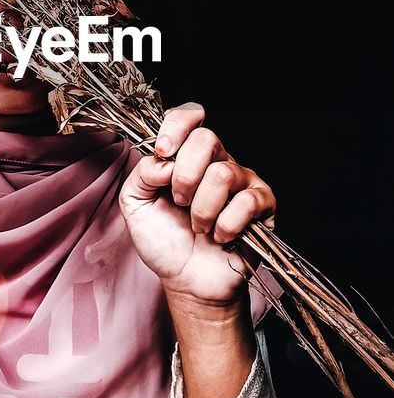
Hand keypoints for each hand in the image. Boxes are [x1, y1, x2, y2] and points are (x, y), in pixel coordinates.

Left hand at [119, 102, 275, 308]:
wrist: (188, 281)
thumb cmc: (165, 242)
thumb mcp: (135, 205)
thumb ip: (140, 174)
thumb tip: (163, 160)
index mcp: (186, 156)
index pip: (189, 116)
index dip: (176, 127)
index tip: (163, 152)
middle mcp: (216, 161)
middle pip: (206, 139)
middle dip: (185, 177)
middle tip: (179, 202)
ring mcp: (242, 181)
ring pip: (223, 174)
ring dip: (202, 209)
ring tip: (199, 226)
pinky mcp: (262, 204)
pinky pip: (245, 202)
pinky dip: (225, 225)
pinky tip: (220, 236)